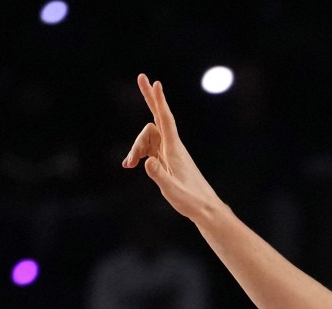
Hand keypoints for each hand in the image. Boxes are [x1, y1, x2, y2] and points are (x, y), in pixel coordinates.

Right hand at [123, 74, 222, 222]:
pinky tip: (129, 165)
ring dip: (135, 147)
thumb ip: (159, 176)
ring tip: (127, 165)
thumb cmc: (191, 200)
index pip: (165, 119)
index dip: (160, 101)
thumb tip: (146, 162)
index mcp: (174, 149)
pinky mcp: (166, 160)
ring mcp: (168, 152)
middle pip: (155, 119)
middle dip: (148, 99)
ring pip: (147, 138)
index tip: (155, 83)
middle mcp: (172, 146)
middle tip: (141, 76)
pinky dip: (138, 154)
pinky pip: (148, 149)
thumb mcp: (172, 190)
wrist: (204, 209)